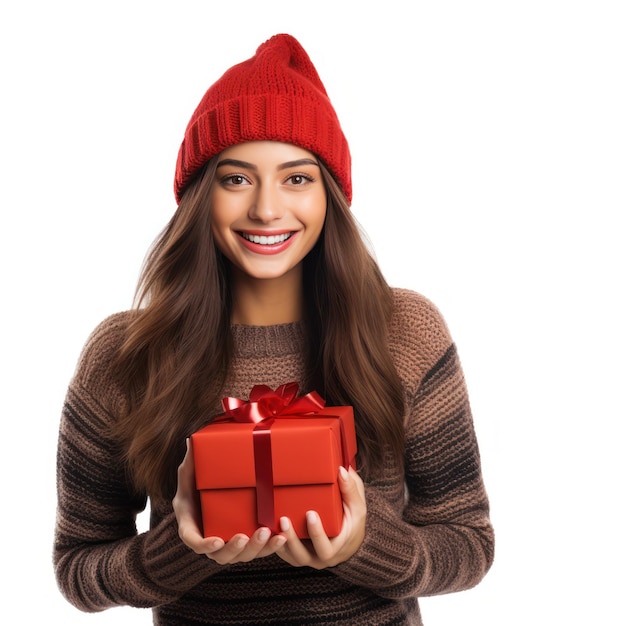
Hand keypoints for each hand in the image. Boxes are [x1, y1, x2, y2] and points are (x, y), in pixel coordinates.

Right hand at [172, 439, 286, 564]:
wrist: (215, 490)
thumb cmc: (199, 482)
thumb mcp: (192, 471)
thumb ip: (192, 460)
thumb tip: (191, 441)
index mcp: (192, 523)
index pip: (193, 540)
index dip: (204, 545)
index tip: (217, 541)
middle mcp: (209, 538)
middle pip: (221, 555)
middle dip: (235, 548)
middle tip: (246, 536)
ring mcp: (228, 543)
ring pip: (241, 556)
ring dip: (256, 548)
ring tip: (269, 534)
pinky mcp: (246, 541)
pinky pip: (257, 550)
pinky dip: (270, 547)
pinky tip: (282, 537)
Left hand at [276, 466, 365, 568]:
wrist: (348, 538)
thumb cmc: (352, 520)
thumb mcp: (357, 506)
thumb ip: (351, 489)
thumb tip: (342, 470)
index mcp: (336, 548)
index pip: (325, 548)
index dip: (316, 533)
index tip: (310, 513)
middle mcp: (320, 557)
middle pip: (302, 555)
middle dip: (292, 539)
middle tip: (284, 519)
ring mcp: (307, 557)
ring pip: (290, 556)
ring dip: (280, 541)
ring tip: (273, 523)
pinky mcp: (296, 554)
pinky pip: (283, 553)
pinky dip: (274, 543)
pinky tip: (267, 529)